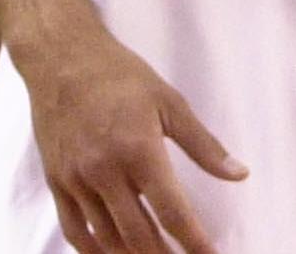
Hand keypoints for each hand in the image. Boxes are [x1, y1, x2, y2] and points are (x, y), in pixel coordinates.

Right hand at [22, 18, 246, 253]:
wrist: (62, 60)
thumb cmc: (122, 77)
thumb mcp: (171, 103)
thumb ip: (205, 145)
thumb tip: (239, 174)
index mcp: (138, 151)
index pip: (171, 210)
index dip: (192, 240)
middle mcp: (104, 172)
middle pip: (138, 232)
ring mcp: (76, 180)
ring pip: (106, 237)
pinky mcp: (57, 182)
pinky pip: (74, 229)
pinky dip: (94, 249)